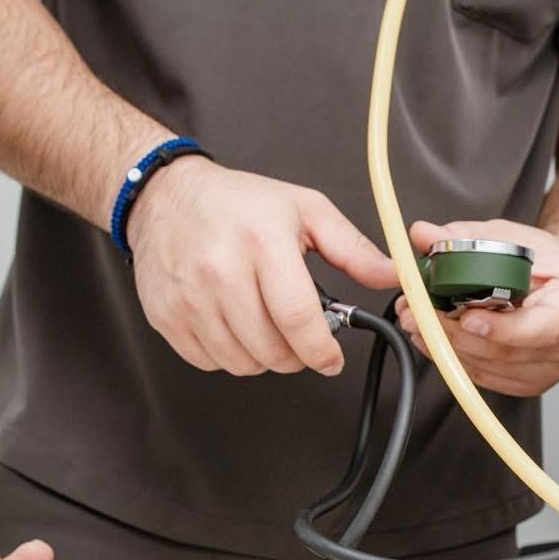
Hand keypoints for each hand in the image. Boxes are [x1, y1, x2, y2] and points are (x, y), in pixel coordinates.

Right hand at [127, 158, 398, 376]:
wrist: (166, 197)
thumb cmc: (239, 204)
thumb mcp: (305, 211)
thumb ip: (352, 249)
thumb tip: (393, 276)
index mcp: (262, 242)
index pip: (298, 318)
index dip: (321, 351)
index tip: (331, 360)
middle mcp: (220, 270)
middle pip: (272, 349)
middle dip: (297, 356)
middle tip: (300, 339)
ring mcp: (188, 296)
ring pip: (241, 363)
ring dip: (264, 358)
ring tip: (267, 327)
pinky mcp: (165, 315)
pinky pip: (208, 361)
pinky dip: (229, 355)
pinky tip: (234, 326)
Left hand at [397, 220, 558, 395]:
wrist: (557, 283)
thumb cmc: (541, 261)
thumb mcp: (507, 237)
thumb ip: (465, 237)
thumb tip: (424, 234)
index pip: (542, 327)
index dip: (501, 329)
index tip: (467, 318)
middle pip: (507, 353)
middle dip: (455, 334)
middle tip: (417, 312)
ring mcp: (551, 369)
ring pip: (489, 368)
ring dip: (445, 347)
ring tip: (417, 321)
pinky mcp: (528, 382)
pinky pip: (484, 378)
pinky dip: (453, 359)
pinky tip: (434, 338)